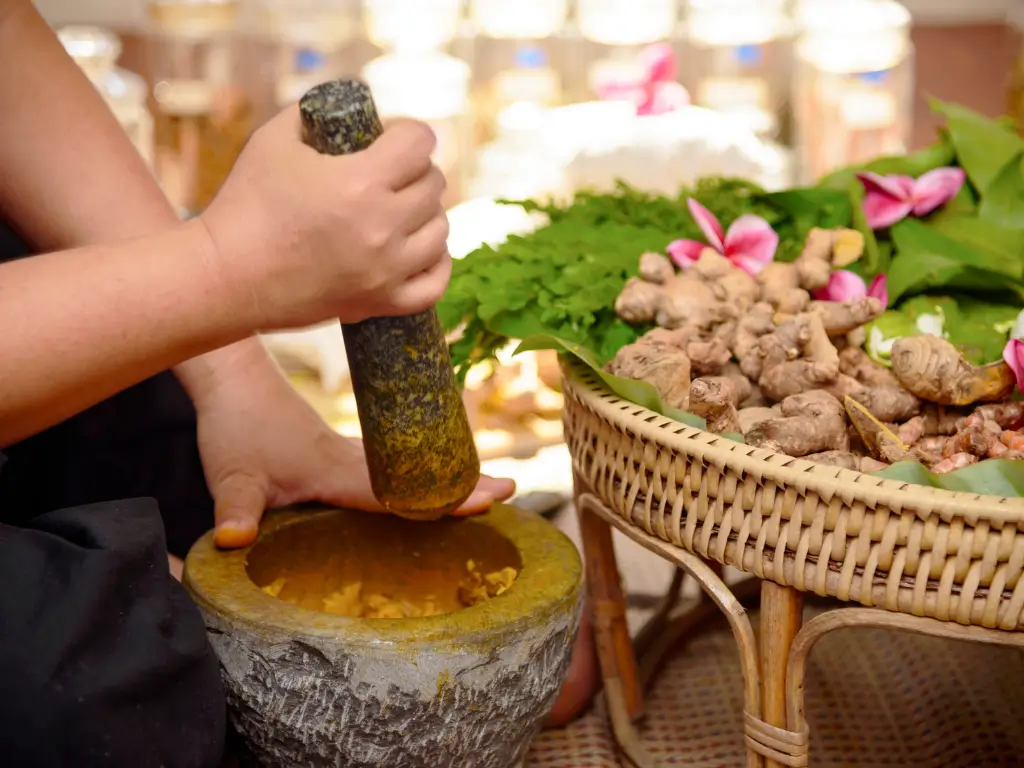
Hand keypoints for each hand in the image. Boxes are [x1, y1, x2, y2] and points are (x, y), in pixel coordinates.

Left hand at [192, 355, 514, 548]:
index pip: (398, 493)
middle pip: (417, 475)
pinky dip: (419, 469)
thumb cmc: (234, 425)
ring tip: (488, 485)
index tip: (484, 500)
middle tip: (510, 490)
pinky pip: (390, 462)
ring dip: (447, 474)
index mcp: (336, 470)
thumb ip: (236, 508)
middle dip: (463, 483)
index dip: (441, 500)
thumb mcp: (230, 474)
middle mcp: (351, 459)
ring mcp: (348, 452)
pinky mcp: (338, 449)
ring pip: (409, 465)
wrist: (235, 378)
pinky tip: (429, 476)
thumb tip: (232, 541)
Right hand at [200, 108, 451, 331]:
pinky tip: (420, 249)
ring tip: (402, 210)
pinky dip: (436, 264)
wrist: (226, 277)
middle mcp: (381, 227)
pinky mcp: (380, 303)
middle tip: (392, 173)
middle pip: (433, 185)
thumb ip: (314, 112)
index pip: (420, 143)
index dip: (408, 133)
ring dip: (426, 215)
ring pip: (440, 232)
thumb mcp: (273, 139)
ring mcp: (385, 270)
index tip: (391, 138)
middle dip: (416, 171)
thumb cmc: (244, 203)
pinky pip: (434, 285)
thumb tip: (347, 104)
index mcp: (359, 182)